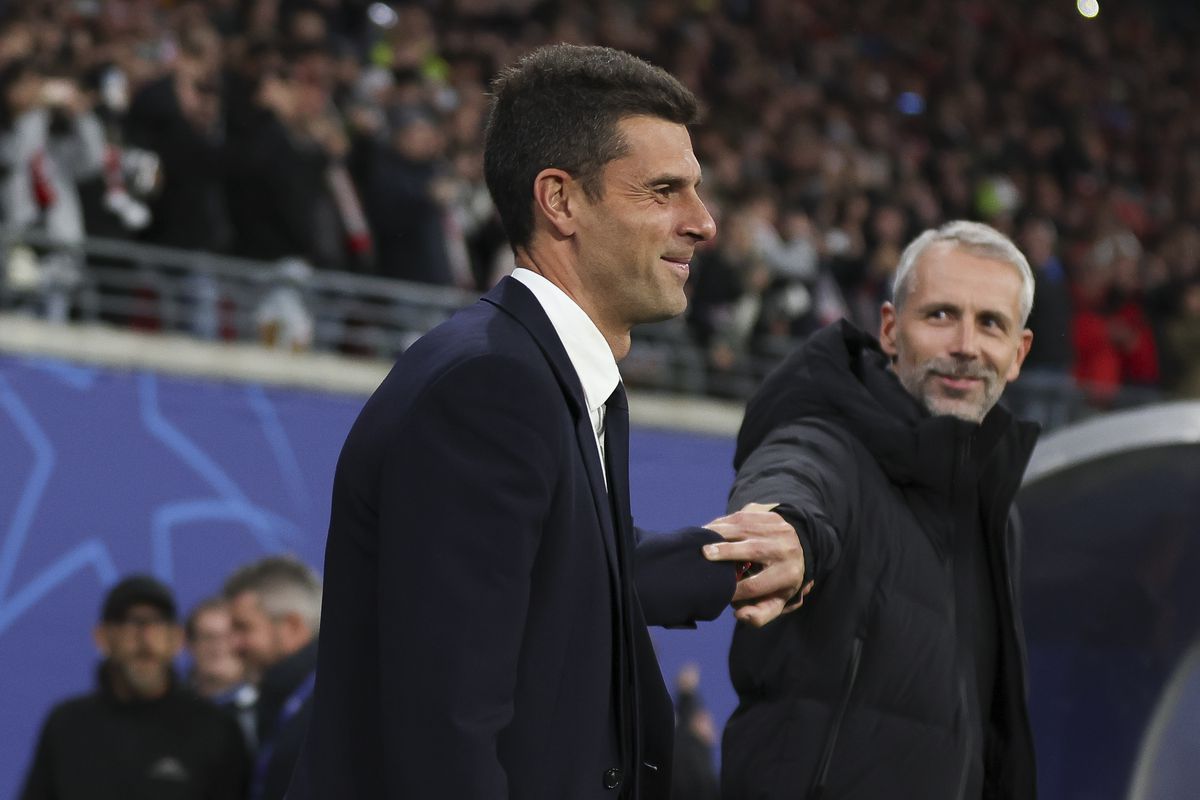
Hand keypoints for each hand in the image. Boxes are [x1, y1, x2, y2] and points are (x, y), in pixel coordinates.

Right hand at [702, 502, 810, 626]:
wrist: (800, 546)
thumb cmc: (780, 580)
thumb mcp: (777, 600)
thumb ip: (760, 614)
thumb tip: (739, 615)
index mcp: (788, 575)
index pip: (755, 585)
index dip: (733, 590)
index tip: (715, 591)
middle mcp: (785, 550)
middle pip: (754, 550)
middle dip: (727, 551)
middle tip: (705, 554)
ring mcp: (778, 529)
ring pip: (745, 528)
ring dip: (720, 532)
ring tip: (701, 539)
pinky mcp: (769, 515)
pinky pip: (742, 517)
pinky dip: (723, 523)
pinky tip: (709, 530)